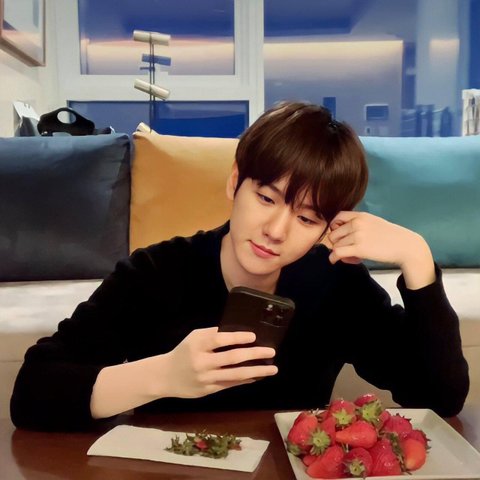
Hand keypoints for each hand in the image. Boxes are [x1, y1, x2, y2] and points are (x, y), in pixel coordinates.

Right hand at [161, 327, 277, 398]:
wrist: (165, 376)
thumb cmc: (183, 352)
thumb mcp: (194, 337)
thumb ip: (212, 334)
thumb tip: (238, 334)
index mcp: (197, 345)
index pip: (220, 340)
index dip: (238, 337)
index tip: (254, 336)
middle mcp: (202, 362)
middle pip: (232, 358)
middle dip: (254, 354)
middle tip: (272, 351)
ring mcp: (206, 378)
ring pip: (235, 375)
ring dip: (256, 371)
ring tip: (272, 369)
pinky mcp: (209, 390)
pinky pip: (231, 384)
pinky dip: (246, 380)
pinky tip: (257, 376)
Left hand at [327, 211, 434, 288]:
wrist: (406, 247)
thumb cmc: (392, 237)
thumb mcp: (374, 223)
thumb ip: (359, 224)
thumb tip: (344, 234)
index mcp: (361, 216)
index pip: (338, 217)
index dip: (334, 227)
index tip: (339, 235)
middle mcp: (357, 223)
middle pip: (334, 233)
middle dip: (337, 242)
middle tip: (347, 249)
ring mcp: (358, 235)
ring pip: (336, 244)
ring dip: (340, 252)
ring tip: (351, 256)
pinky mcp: (359, 249)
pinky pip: (337, 252)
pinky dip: (333, 258)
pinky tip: (335, 261)